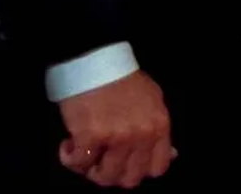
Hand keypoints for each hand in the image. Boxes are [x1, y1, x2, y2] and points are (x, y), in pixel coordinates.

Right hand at [56, 70, 173, 187]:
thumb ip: (159, 130)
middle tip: (100, 161)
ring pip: (104, 177)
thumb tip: (172, 155)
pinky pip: (78, 164)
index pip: (158, 168)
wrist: (96, 62)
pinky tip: (68, 144)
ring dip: (90, 170)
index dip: (139, 170)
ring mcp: (117, 138)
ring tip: (85, 153)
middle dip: (113, 175)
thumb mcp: (154, 102)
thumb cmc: (124, 80)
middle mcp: (142, 135)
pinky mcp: (90, 137)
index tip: (126, 163)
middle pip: (130, 178)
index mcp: (160, 127)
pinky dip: (69, 159)